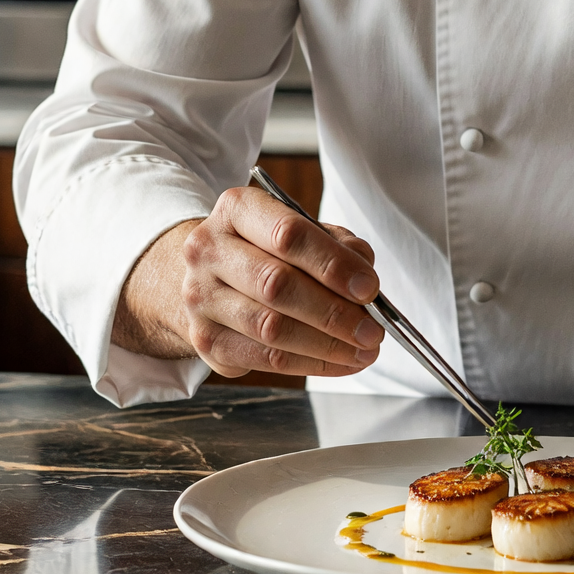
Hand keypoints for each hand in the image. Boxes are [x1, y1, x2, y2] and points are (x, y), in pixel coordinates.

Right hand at [112, 186, 383, 378]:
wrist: (211, 275)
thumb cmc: (267, 249)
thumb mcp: (303, 229)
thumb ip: (338, 246)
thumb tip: (364, 281)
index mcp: (237, 209)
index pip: (289, 234)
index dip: (333, 265)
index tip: (369, 289)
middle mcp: (209, 250)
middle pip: (277, 285)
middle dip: (334, 313)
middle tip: (372, 331)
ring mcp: (200, 298)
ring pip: (271, 328)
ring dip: (327, 345)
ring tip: (363, 351)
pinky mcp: (206, 340)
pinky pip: (265, 359)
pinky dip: (311, 364)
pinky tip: (340, 362)